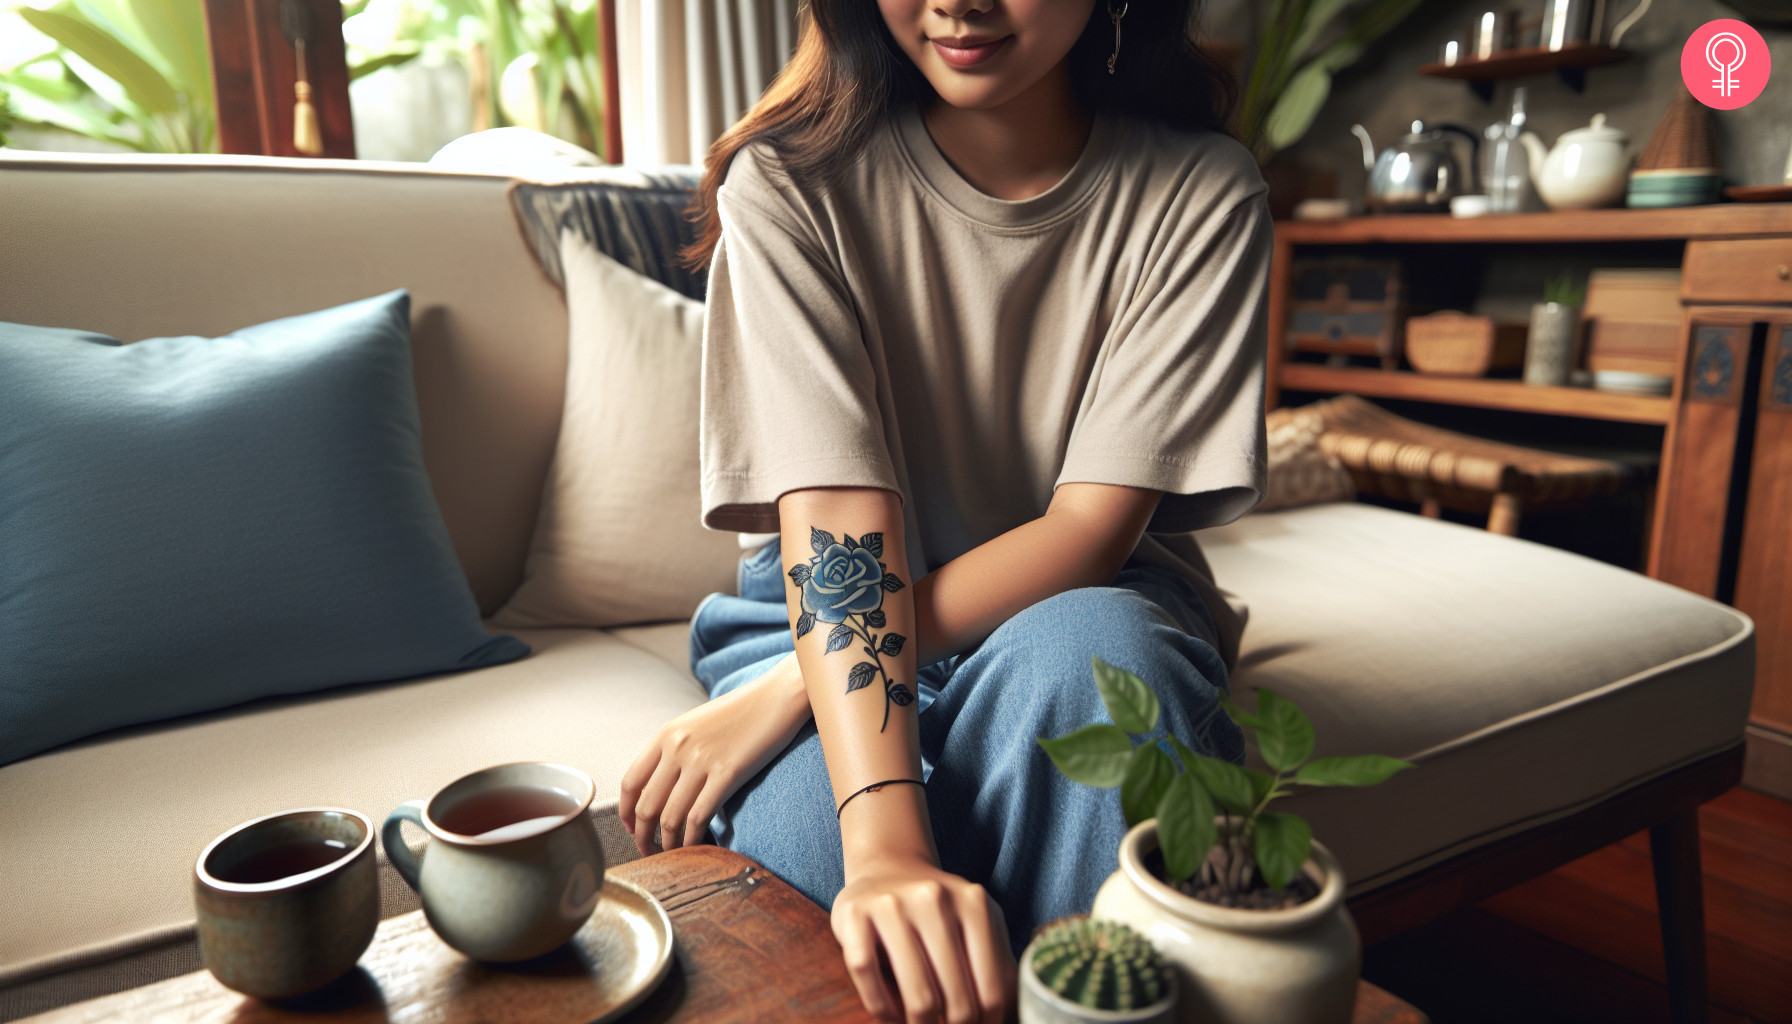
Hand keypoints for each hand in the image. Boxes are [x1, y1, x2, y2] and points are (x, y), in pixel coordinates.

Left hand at [619, 653, 809, 855]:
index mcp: (666, 734)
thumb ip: (676, 750)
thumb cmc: (742, 712)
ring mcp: (701, 760)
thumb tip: (663, 788)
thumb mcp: (697, 724)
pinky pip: (699, 817)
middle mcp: (677, 747)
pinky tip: (697, 847)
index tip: (633, 829)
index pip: (631, 782)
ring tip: (673, 855)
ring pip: (671, 817)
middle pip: (647, 806)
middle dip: (643, 836)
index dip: (627, 813)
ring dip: (668, 844)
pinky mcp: (728, 773)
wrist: (778, 696)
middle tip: (650, 852)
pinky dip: (693, 840)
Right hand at [832, 852, 1014, 1023]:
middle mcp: (933, 898)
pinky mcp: (853, 914)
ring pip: (916, 992)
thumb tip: (1016, 1017)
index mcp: (974, 902)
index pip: (992, 988)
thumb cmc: (939, 910)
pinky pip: (869, 976)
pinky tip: (892, 1017)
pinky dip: (882, 1009)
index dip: (988, 1023)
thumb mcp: (977, 922)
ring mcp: (890, 904)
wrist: (887, 866)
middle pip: (955, 996)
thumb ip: (998, 963)